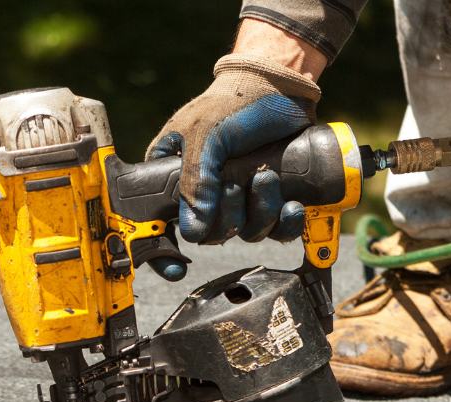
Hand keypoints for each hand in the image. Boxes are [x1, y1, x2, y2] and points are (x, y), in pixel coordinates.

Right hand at [150, 22, 326, 244]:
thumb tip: (193, 229)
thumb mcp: (206, 134)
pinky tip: (292, 205)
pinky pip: (275, 229)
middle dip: (229, 217)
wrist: (282, 85)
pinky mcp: (268, 198)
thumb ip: (196, 180)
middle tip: (236, 185)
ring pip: (244, 233)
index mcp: (173, 176)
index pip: (158, 223)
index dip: (162, 251)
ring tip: (267, 178)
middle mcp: (204, 192)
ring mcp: (238, 197)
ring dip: (260, 212)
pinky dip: (285, 223)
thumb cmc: (235, 101)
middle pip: (209, 235)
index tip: (173, 267)